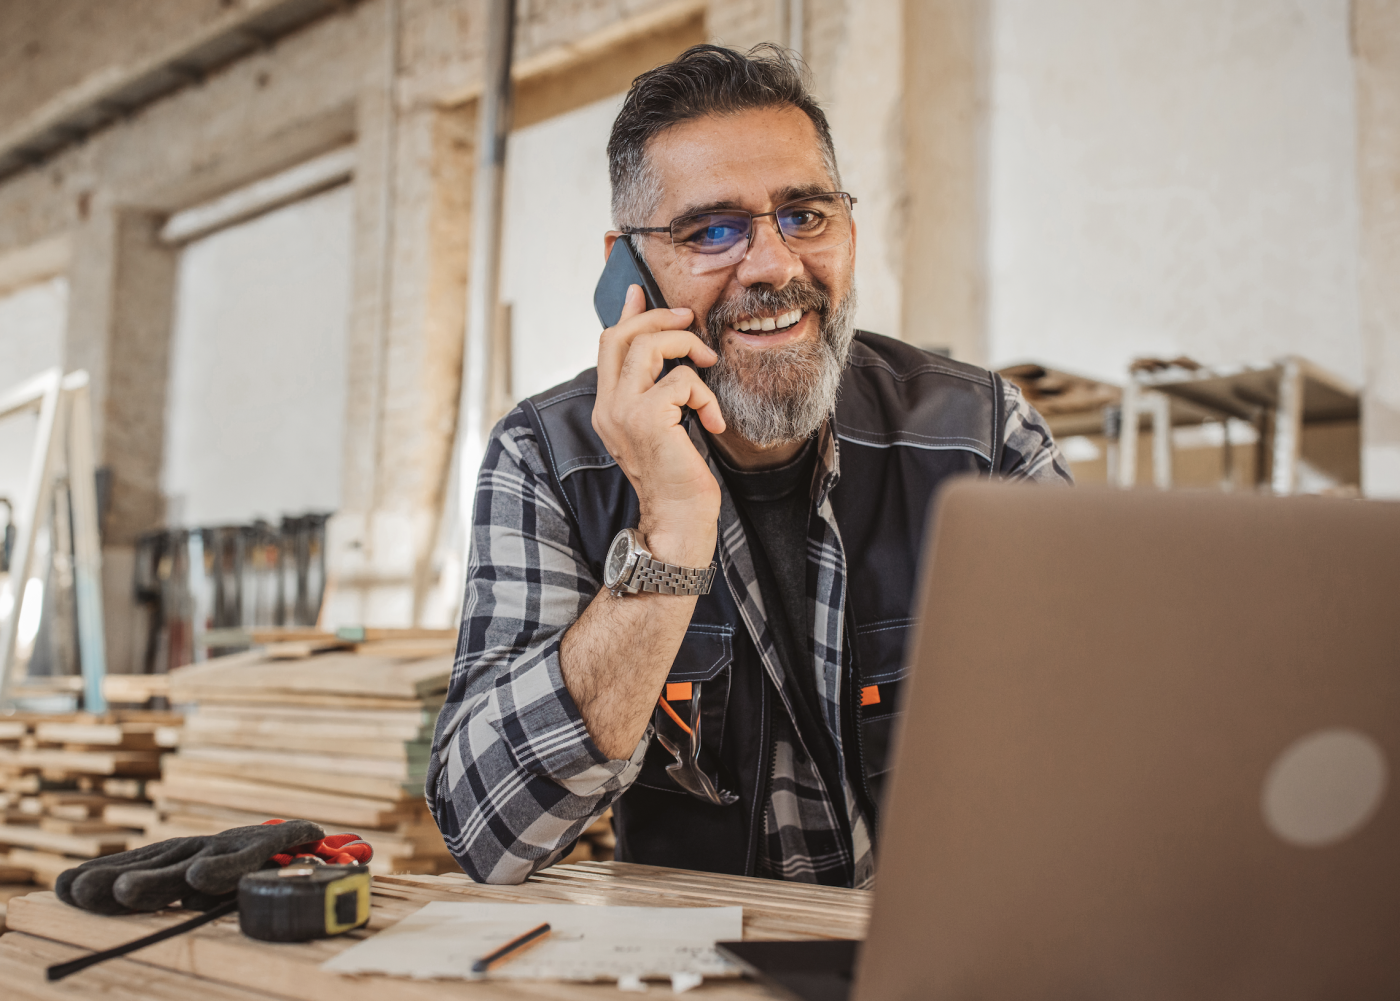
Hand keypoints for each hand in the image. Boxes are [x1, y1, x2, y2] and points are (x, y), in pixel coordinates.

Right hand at [592, 284, 723, 565]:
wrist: (678, 520)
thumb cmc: (678, 478)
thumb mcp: (664, 427)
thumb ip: (659, 391)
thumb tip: (670, 356)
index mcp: (609, 407)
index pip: (608, 345)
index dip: (626, 314)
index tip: (640, 292)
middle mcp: (608, 407)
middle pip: (621, 335)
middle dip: (660, 318)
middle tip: (690, 320)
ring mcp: (623, 412)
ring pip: (648, 346)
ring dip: (687, 347)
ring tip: (708, 365)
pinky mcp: (647, 419)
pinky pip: (681, 380)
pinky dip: (705, 394)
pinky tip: (714, 421)